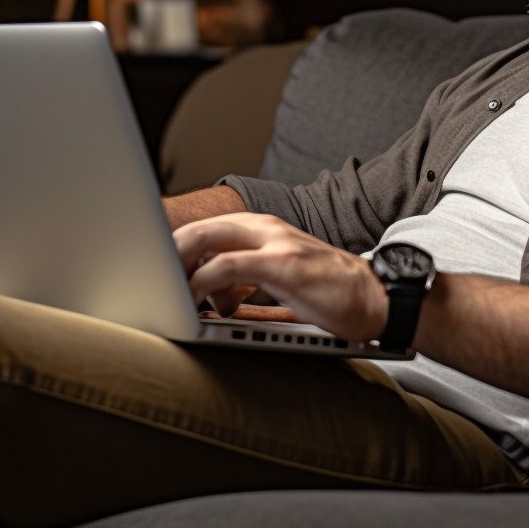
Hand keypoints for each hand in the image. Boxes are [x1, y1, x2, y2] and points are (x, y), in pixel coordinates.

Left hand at [173, 213, 386, 341]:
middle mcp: (266, 228)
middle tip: (152, 282)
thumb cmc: (329, 292)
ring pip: (206, 240)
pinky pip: (227, 267)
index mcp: (264, 228)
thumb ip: (243, 274)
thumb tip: (202, 290)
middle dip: (166, 253)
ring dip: (178, 269)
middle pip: (198, 228)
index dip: (176, 248)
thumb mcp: (279, 276)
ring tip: (170, 297)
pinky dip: (202, 283)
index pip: (207, 228)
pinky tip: (195, 301)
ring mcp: (275, 243)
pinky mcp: (283, 265)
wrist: (377, 297)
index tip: (158, 273)